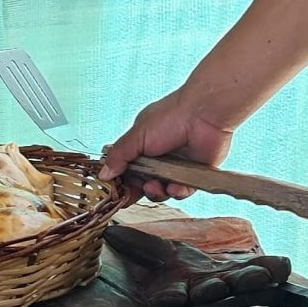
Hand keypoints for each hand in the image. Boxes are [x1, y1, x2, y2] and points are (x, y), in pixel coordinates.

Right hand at [101, 91, 235, 201]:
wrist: (203, 113)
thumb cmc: (171, 116)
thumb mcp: (137, 135)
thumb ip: (119, 155)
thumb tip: (103, 173)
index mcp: (142, 146)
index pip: (126, 171)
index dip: (121, 183)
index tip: (117, 191)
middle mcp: (158, 158)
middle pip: (143, 185)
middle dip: (138, 190)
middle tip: (137, 190)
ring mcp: (176, 167)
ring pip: (162, 191)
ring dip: (157, 192)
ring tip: (156, 186)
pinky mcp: (194, 174)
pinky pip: (183, 192)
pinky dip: (177, 192)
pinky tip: (174, 187)